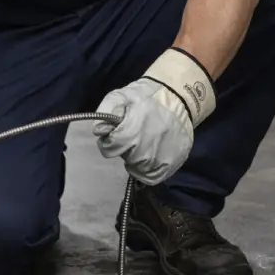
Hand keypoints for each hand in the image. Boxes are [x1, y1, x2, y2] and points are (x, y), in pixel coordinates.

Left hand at [93, 48, 216, 185]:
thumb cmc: (145, 97)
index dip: (110, 141)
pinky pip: (153, 177)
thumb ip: (105, 112)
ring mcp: (161, 160)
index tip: (116, 134)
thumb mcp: (120, 96)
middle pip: (126, 159)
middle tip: (132, 137)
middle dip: (126, 149)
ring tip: (142, 145)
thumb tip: (97, 130)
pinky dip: (147, 171)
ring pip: (139, 169)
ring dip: (137, 160)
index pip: (110, 149)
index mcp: (132, 133)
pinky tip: (148, 159)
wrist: (177, 98)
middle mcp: (146, 151)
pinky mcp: (173, 164)